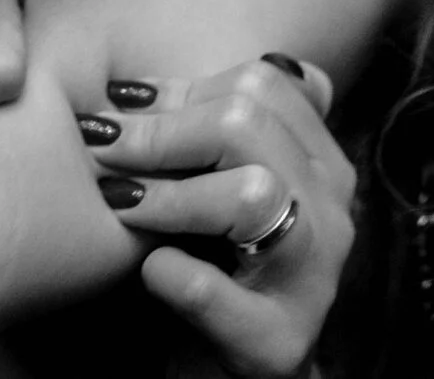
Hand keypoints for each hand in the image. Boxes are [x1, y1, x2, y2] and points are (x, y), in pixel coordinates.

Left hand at [82, 55, 355, 377]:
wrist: (246, 377)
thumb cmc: (225, 277)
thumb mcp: (232, 196)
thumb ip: (215, 143)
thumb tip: (133, 91)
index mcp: (323, 162)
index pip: (266, 84)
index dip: (185, 86)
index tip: (122, 102)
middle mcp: (330, 207)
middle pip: (252, 122)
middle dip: (163, 130)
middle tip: (103, 145)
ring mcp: (312, 273)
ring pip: (253, 193)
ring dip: (171, 194)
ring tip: (119, 202)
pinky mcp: (276, 340)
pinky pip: (212, 292)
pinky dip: (171, 274)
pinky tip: (148, 270)